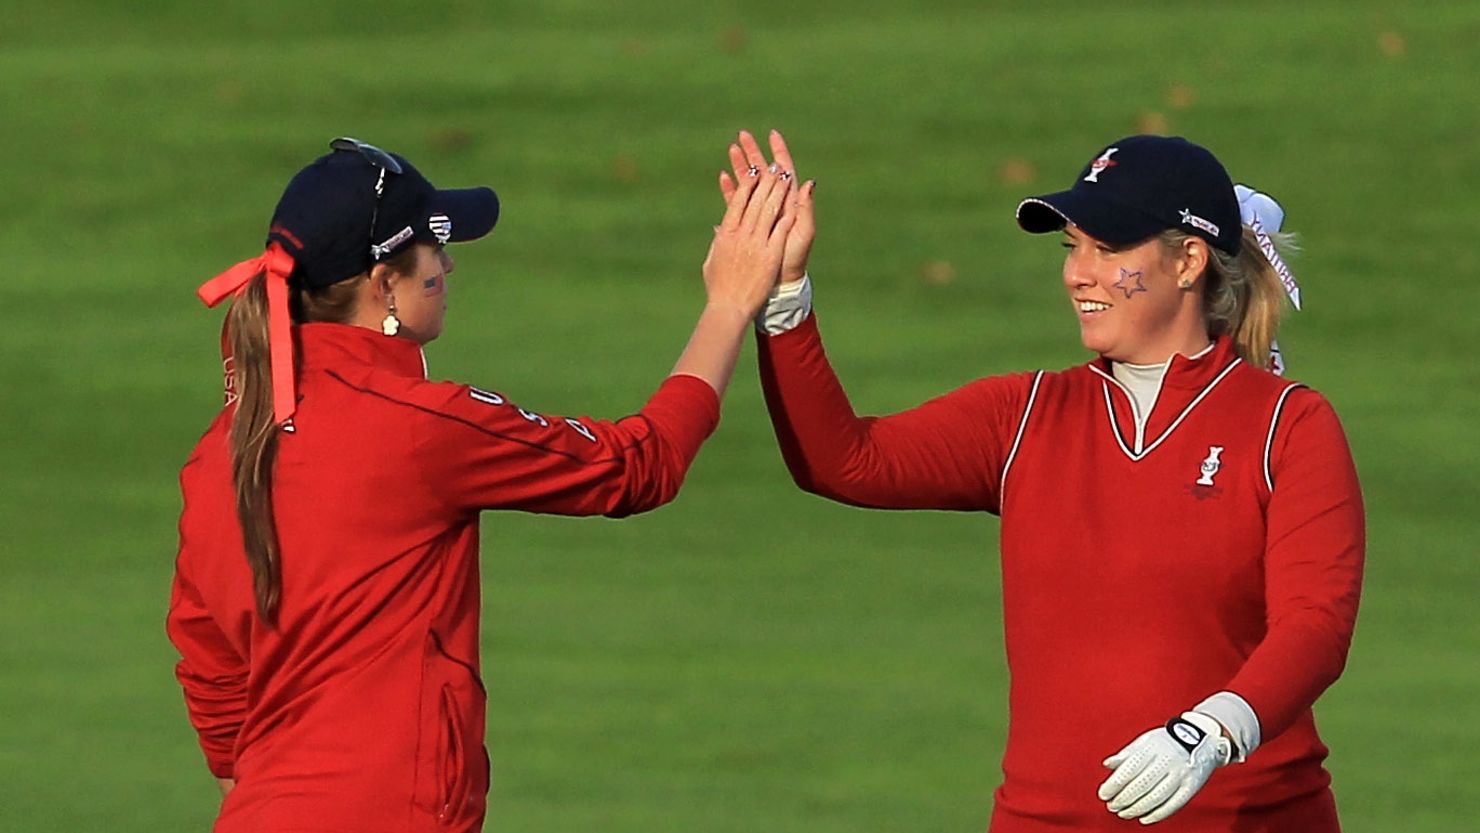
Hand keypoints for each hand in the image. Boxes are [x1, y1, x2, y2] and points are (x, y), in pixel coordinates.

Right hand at [701, 160, 796, 317]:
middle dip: (765, 179)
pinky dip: (786, 209)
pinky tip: (792, 196)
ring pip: (769, 207)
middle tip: (772, 164)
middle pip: (756, 198)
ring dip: (777, 188)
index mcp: (726, 232)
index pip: (739, 199)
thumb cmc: (719, 286)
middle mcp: (741, 233)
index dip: (747, 182)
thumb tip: (720, 226)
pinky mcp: (771, 252)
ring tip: (782, 172)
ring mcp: (757, 241)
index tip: (754, 170)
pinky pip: (780, 226)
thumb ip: (720, 239)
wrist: (732, 306)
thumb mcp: (714, 260)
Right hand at [719, 130, 814, 284]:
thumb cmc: (795, 257)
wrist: (778, 280)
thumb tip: (809, 181)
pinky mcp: (746, 223)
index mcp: (788, 202)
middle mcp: (773, 204)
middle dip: (753, 153)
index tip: (772, 134)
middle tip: (743, 135)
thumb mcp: (803, 231)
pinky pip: (737, 202)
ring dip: (739, 166)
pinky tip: (723, 177)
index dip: (778, 151)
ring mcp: (759, 213)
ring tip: (731, 149)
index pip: (783, 171)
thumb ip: (805, 206)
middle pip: (763, 172)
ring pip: (748, 184)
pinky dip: (730, 189)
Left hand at [1098, 712, 1231, 824]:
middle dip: (1123, 799)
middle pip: (1141, 785)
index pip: (1129, 769)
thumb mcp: (1145, 741)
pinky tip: (1144, 818)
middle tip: (1112, 806)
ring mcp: (1180, 774)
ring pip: (1156, 797)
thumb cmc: (1166, 741)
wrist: (1201, 738)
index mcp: (1152, 748)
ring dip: (1137, 809)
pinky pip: (1173, 804)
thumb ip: (1126, 754)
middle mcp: (1166, 761)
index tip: (1103, 794)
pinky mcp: (1191, 786)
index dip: (1114, 784)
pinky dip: (1157, 814)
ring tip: (1124, 813)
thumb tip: (1107, 764)